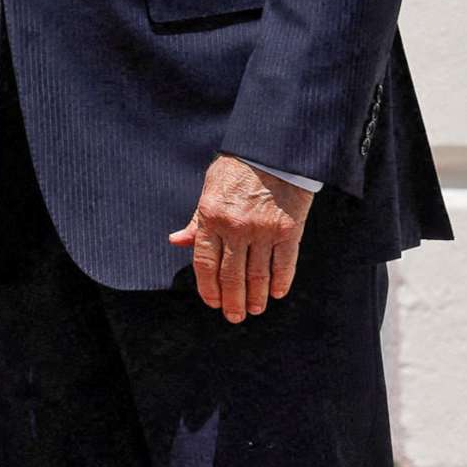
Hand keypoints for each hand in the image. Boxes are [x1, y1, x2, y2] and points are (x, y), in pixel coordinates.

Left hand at [168, 155, 313, 322]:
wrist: (273, 150)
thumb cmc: (237, 168)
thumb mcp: (209, 189)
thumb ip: (196, 220)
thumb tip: (176, 241)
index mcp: (212, 217)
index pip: (205, 263)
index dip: (208, 288)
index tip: (212, 302)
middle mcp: (236, 227)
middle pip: (231, 275)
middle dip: (232, 301)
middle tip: (234, 316)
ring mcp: (264, 230)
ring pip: (258, 275)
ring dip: (255, 297)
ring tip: (254, 309)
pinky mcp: (289, 230)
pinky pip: (284, 264)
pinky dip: (280, 283)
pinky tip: (276, 293)